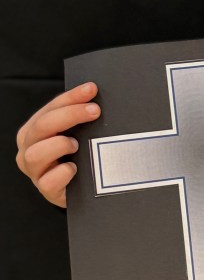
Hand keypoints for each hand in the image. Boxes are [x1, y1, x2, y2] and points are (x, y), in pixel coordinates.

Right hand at [16, 82, 100, 207]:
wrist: (81, 187)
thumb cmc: (78, 155)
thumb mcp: (78, 133)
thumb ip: (81, 117)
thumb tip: (98, 95)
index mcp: (34, 130)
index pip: (50, 108)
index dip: (71, 97)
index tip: (91, 89)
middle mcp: (29, 148)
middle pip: (42, 126)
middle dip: (69, 114)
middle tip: (94, 111)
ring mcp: (35, 171)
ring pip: (35, 154)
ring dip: (58, 144)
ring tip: (76, 145)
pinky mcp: (46, 190)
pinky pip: (47, 182)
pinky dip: (61, 173)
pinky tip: (74, 168)